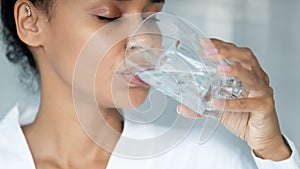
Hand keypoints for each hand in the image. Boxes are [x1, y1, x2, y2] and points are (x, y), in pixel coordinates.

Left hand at [177, 38, 290, 160]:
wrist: (260, 137)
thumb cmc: (244, 117)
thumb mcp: (219, 108)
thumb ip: (202, 105)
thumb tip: (182, 106)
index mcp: (247, 73)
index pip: (235, 53)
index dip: (220, 45)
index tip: (205, 42)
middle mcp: (257, 78)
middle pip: (246, 57)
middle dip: (227, 51)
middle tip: (210, 51)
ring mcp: (263, 91)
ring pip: (251, 76)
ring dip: (234, 70)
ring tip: (219, 68)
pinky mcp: (264, 107)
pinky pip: (247, 103)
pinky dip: (231, 103)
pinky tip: (217, 103)